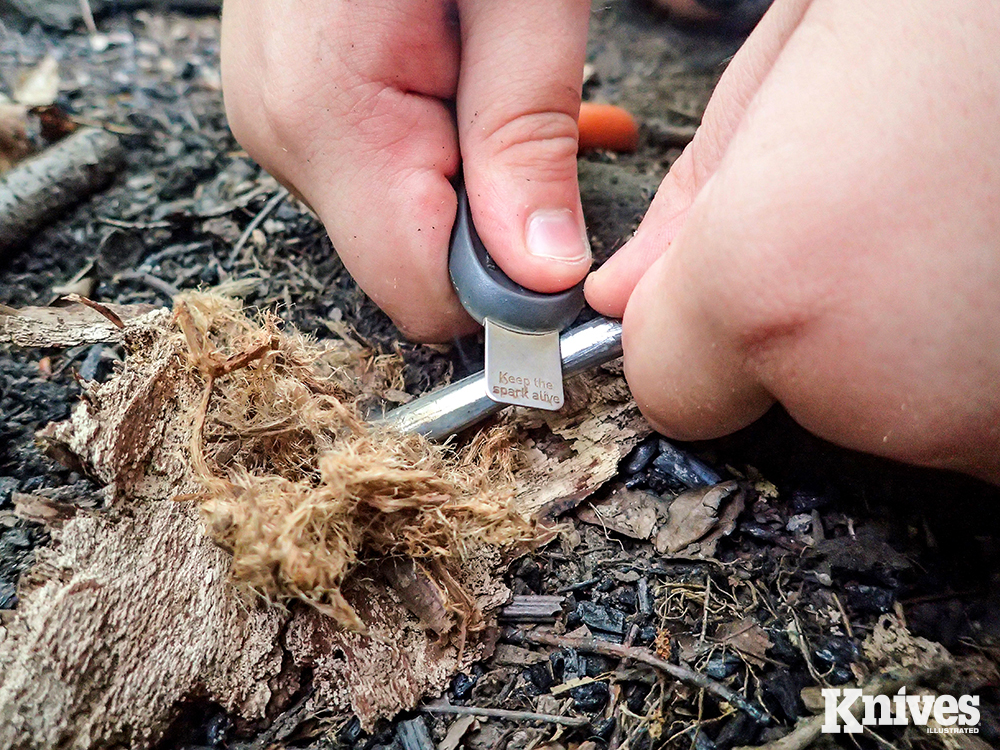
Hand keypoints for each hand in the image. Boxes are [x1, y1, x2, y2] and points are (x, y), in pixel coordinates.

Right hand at [221, 0, 591, 340]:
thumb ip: (525, 140)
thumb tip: (542, 274)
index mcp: (332, 117)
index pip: (423, 293)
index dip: (505, 295)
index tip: (563, 256)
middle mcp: (284, 134)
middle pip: (409, 263)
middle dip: (489, 226)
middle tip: (538, 129)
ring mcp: (278, 120)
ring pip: (395, 220)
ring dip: (467, 182)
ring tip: (494, 83)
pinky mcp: (293, 104)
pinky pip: (373, 172)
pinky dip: (433, 152)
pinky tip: (459, 84)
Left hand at [586, 0, 999, 481]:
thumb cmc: (971, 5)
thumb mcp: (803, 49)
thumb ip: (697, 195)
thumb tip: (627, 292)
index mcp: (775, 282)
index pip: (666, 382)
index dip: (687, 324)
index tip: (727, 271)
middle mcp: (879, 386)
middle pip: (782, 396)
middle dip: (801, 316)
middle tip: (883, 201)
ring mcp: (990, 422)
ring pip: (890, 409)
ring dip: (904, 330)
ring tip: (967, 208)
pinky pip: (976, 411)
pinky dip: (978, 348)